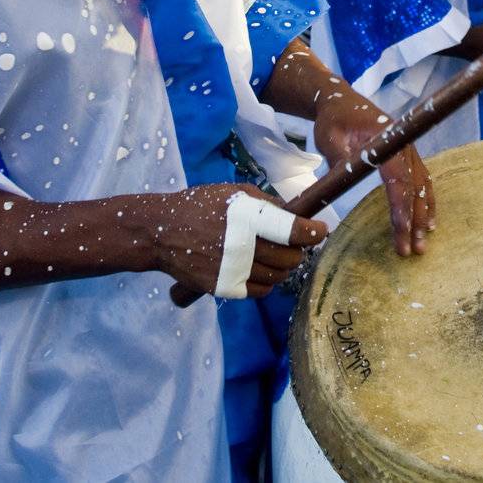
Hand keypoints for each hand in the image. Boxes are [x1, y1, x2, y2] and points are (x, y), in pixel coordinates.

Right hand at [148, 184, 325, 299]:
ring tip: (276, 256)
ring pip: (279, 275)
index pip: (291, 230)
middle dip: (299, 250)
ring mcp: (232, 269)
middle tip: (294, 244)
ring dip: (284, 266)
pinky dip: (267, 281)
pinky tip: (260, 269)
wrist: (162, 233)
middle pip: (290, 257)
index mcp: (246, 217)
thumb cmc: (200, 207)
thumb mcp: (233, 193)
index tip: (320, 231)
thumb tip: (294, 214)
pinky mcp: (223, 288)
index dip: (312, 232)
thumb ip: (265, 204)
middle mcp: (241, 244)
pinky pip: (261, 290)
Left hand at [315, 92, 434, 257]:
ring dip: (424, 214)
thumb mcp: (329, 137)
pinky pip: (422, 180)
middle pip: (415, 186)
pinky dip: (426, 201)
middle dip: (415, 220)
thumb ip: (341, 159)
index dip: (401, 208)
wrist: (341, 101)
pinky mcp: (407, 156)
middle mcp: (404, 145)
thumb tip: (348, 183)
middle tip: (413, 250)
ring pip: (423, 185)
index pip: (398, 179)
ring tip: (422, 242)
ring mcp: (408, 150)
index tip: (402, 233)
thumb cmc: (334, 119)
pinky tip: (427, 221)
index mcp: (387, 139)